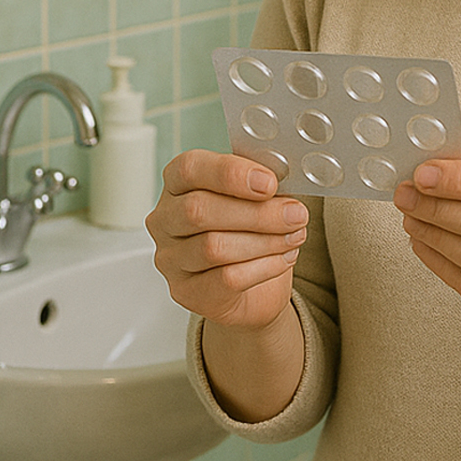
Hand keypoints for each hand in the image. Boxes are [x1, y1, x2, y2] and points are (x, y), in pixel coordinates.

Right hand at [146, 148, 309, 329]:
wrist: (251, 288)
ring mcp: (170, 258)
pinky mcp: (185, 291)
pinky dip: (263, 267)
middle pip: (198, 210)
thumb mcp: (253, 198)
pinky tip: (283, 258)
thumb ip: (260, 184)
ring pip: (213, 247)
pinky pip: (226, 279)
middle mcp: (165, 220)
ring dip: (265, 241)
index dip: (229, 173)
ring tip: (294, 236)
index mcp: (177, 184)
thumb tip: (284, 179)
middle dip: (257, 212)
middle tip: (295, 214)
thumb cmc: (247, 233)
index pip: (189, 169)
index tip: (269, 183)